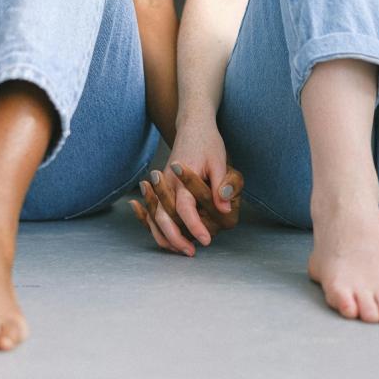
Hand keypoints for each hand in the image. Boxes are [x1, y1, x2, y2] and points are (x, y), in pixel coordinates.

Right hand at [128, 119, 243, 255]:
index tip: (205, 240)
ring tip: (178, 250)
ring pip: (155, 216)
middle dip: (175, 237)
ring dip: (163, 236)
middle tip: (191, 252)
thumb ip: (222, 184)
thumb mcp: (220, 160)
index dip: (194, 226)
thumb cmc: (208, 143)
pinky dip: (155, 226)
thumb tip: (225, 209)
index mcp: (181, 177)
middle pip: (164, 216)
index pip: (185, 208)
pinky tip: (164, 239)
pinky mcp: (162, 188)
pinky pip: (154, 211)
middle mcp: (167, 183)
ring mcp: (162, 185)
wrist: (192, 126)